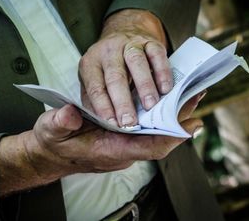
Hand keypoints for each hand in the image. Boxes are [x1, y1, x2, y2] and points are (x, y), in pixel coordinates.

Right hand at [0, 93, 203, 196]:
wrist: (51, 154)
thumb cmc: (54, 143)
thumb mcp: (51, 130)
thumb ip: (60, 123)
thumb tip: (69, 113)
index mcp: (109, 150)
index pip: (146, 148)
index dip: (170, 138)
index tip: (190, 126)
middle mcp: (122, 149)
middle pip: (159, 138)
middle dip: (179, 119)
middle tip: (197, 96)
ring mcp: (124, 143)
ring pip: (156, 132)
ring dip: (174, 114)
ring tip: (191, 93)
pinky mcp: (122, 137)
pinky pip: (149, 128)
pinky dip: (161, 114)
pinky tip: (169, 99)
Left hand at [79, 9, 172, 126]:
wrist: (124, 31)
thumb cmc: (107, 66)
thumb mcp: (93, 79)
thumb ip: (95, 100)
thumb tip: (106, 123)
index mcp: (90, 63)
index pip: (95, 87)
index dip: (103, 107)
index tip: (113, 125)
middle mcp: (108, 51)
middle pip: (115, 77)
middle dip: (123, 102)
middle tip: (130, 122)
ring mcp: (129, 44)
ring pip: (136, 63)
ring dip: (144, 86)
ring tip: (150, 106)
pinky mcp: (149, 41)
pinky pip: (156, 55)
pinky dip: (162, 72)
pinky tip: (165, 89)